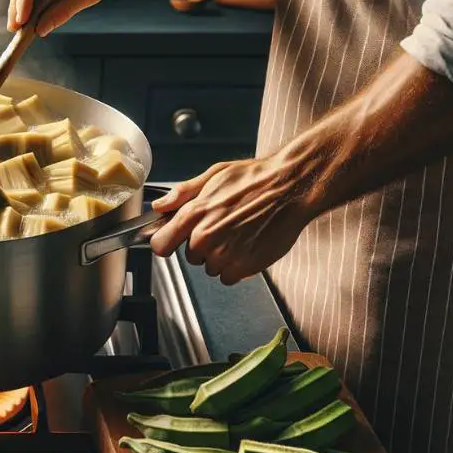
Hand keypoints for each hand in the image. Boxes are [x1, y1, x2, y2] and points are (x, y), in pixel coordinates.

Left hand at [148, 157, 317, 284]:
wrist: (291, 187)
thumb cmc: (256, 178)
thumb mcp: (214, 175)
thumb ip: (183, 193)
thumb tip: (160, 206)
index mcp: (195, 213)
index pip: (161, 244)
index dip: (166, 242)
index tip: (173, 240)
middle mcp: (206, 236)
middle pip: (190, 256)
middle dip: (202, 245)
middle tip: (224, 226)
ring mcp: (225, 254)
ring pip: (210, 267)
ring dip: (221, 257)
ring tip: (240, 234)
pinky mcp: (244, 267)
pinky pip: (228, 277)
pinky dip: (237, 268)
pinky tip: (248, 247)